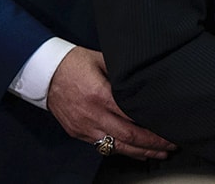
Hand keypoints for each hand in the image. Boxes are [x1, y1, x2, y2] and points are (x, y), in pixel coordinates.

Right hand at [46, 47, 174, 159]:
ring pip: (117, 147)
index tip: (169, 129)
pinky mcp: (78, 133)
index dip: (153, 127)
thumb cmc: (73, 63)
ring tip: (159, 153)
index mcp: (100, 94)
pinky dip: (122, 150)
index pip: (133, 117)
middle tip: (171, 146)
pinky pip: (103, 146)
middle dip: (153, 144)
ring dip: (140, 152)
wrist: (43, 72)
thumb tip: (146, 79)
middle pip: (129, 136)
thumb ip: (123, 73)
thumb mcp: (102, 59)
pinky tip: (135, 151)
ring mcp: (84, 127)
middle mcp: (92, 114)